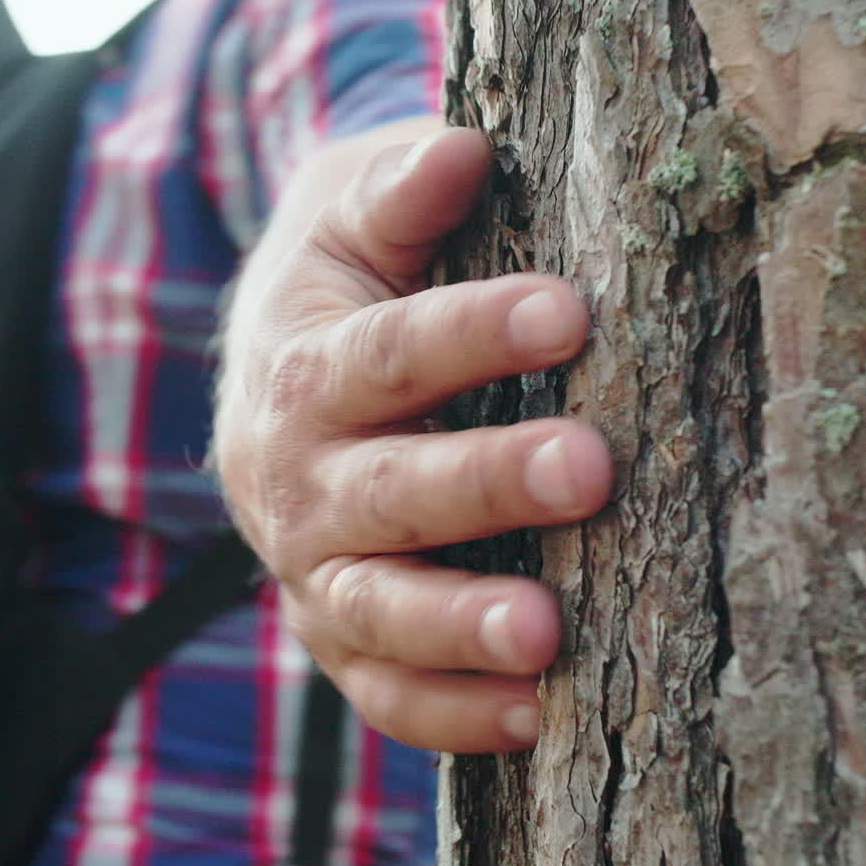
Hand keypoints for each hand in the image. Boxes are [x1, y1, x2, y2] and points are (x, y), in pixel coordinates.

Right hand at [212, 124, 611, 752]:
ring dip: (458, 624)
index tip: (570, 313)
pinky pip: (384, 694)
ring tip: (547, 633)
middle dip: (485, 483)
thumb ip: (398, 191)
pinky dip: (452, 714)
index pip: (386, 354)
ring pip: (374, 611)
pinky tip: (538, 715)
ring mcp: (312, 572)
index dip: (472, 333)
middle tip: (591, 466)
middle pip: (384, 490)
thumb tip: (458, 150)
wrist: (274, 371)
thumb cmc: (348, 279)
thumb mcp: (351, 218)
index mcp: (297, 367)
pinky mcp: (340, 638)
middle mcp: (293, 480)